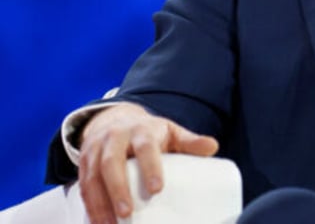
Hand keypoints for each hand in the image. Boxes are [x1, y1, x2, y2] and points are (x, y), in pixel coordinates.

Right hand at [78, 102, 218, 223]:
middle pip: (112, 162)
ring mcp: (95, 149)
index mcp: (141, 130)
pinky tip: (97, 223)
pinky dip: (88, 206)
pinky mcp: (83, 162)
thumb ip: (190, 141)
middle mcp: (115, 138)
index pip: (145, 147)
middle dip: (118, 188)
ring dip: (99, 203)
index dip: (150, 166)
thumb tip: (213, 147)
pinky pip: (82, 185)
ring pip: (92, 177)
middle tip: (127, 212)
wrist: (115, 119)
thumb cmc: (149, 132)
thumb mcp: (170, 131)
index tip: (157, 189)